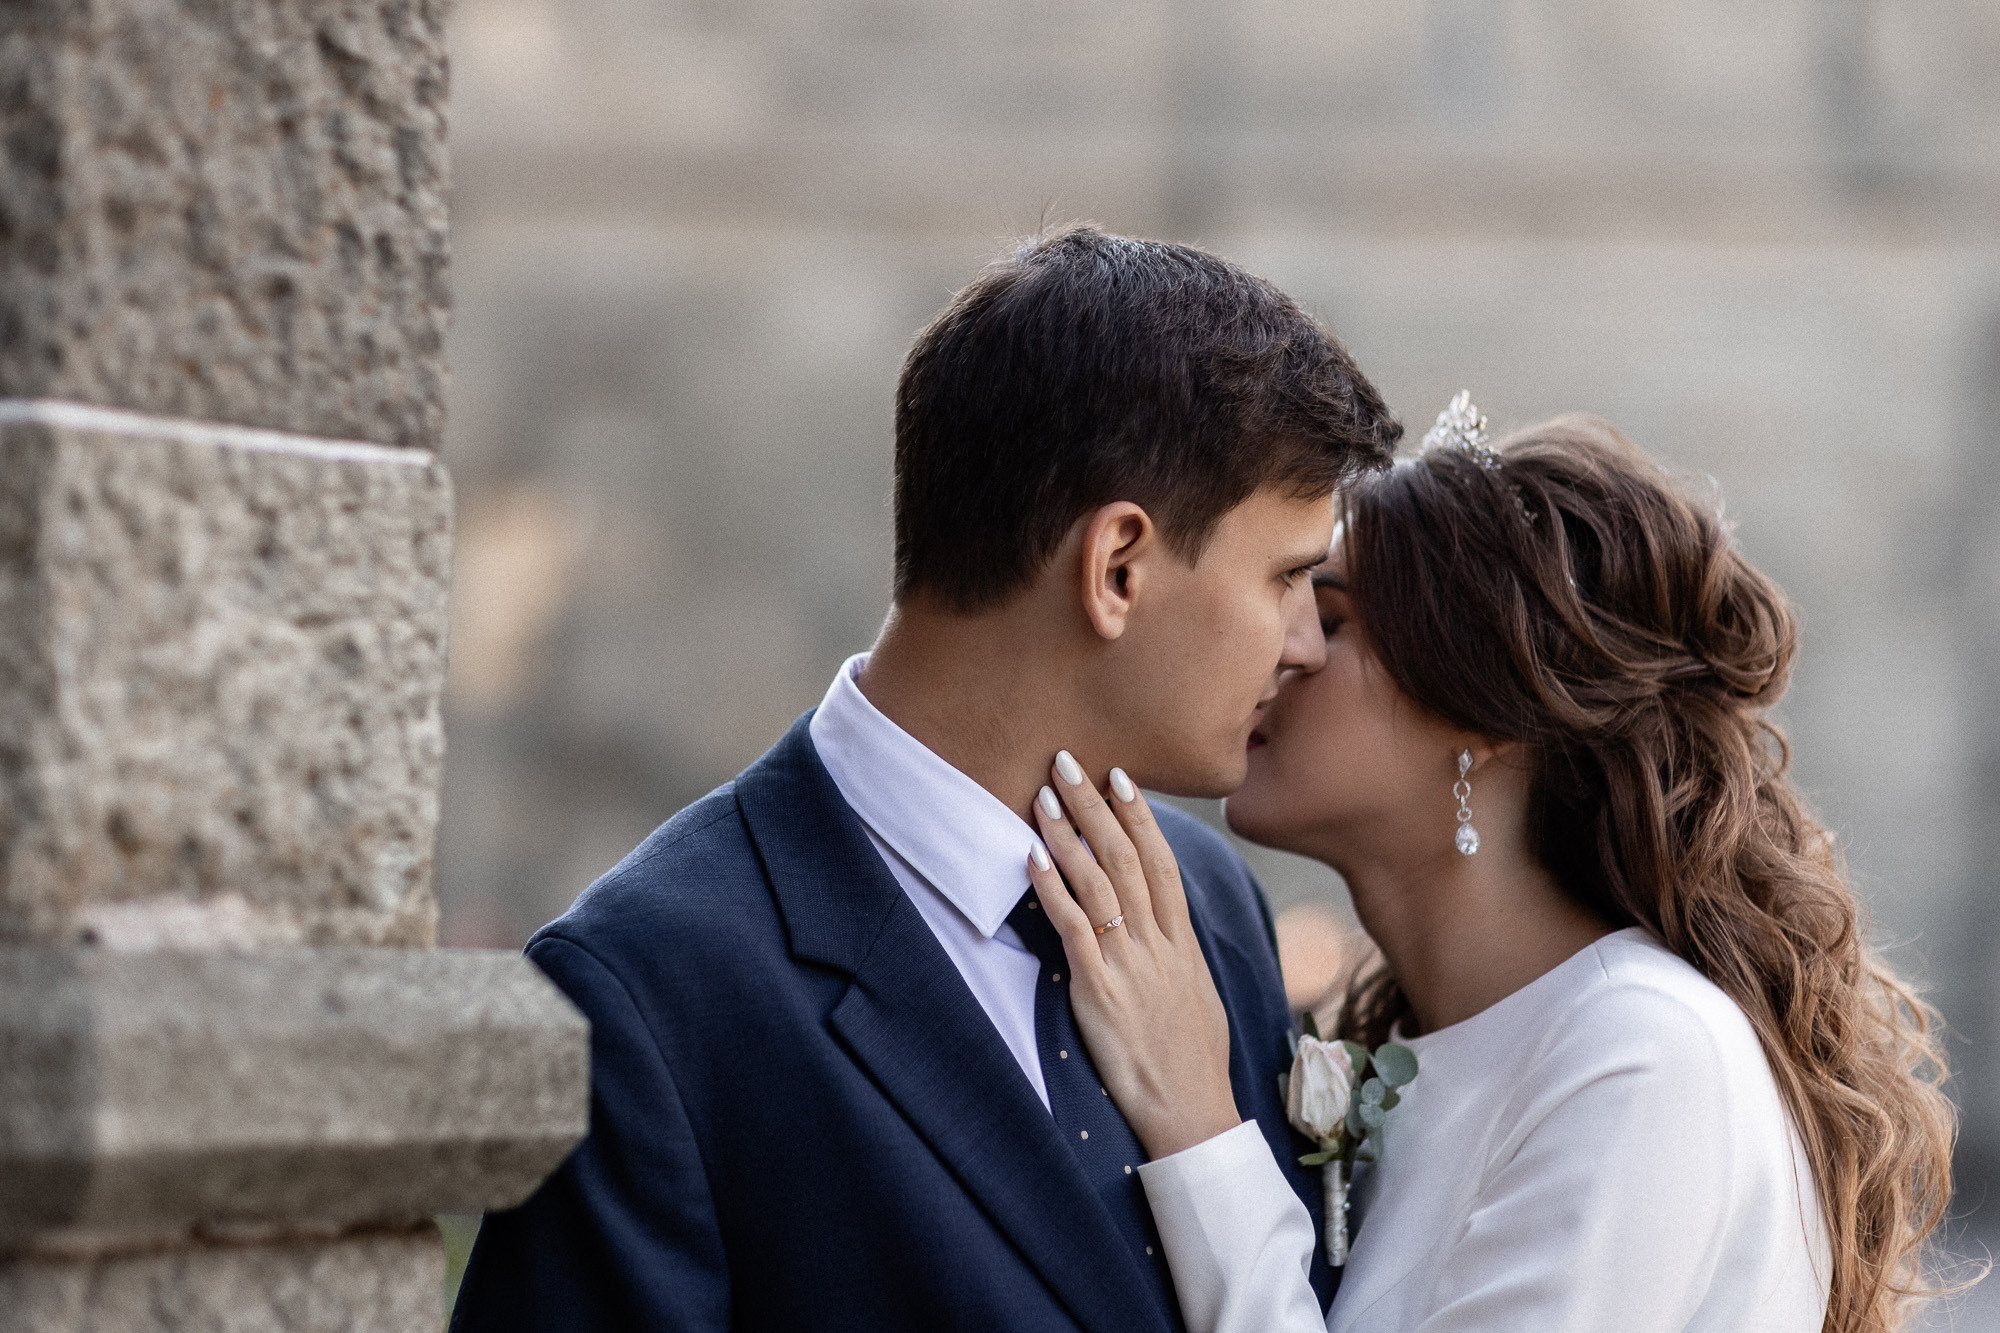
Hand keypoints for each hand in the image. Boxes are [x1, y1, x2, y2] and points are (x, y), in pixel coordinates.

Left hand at [1027, 752, 1242, 1159]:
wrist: (1191, 1110)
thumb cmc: (1193, 1059)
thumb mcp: (1198, 994)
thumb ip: (1178, 952)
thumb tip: (1166, 925)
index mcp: (1183, 943)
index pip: (1162, 863)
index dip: (1141, 817)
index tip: (1121, 778)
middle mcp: (1159, 943)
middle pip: (1129, 858)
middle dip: (1096, 807)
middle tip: (1070, 762)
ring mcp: (1130, 963)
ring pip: (1100, 882)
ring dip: (1069, 834)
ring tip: (1044, 795)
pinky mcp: (1100, 989)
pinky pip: (1074, 927)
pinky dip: (1051, 887)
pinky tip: (1031, 857)